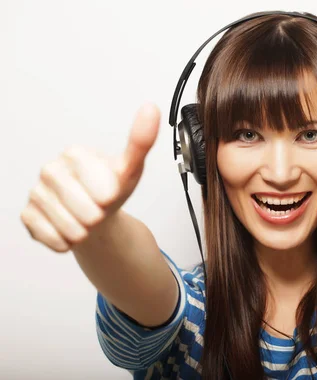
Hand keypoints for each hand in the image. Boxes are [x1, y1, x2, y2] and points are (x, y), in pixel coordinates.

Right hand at [20, 103, 160, 252]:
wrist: (97, 216)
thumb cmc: (111, 190)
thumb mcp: (131, 169)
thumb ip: (141, 142)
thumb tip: (151, 109)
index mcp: (75, 154)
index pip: (97, 185)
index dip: (108, 195)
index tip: (109, 194)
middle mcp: (51, 170)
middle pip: (82, 207)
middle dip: (96, 215)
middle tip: (98, 210)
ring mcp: (37, 192)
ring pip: (66, 224)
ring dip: (83, 230)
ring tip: (86, 221)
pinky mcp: (28, 214)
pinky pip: (49, 235)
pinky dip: (65, 241)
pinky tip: (70, 231)